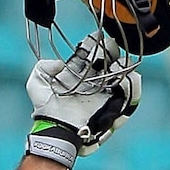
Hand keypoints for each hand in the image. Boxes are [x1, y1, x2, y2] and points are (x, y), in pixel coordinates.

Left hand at [25, 33, 140, 168]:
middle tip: (110, 46)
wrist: (57, 131)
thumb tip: (60, 64)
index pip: (91, 54)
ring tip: (119, 64)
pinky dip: (132, 87)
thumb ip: (42, 68)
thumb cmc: (46, 110)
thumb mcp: (37, 85)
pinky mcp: (114, 108)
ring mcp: (106, 95)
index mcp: (79, 75)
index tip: (94, 38)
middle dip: (112, 51)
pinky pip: (129, 96)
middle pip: (109, 61)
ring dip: (124, 67)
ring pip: (122, 76)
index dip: (94, 45)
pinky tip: (127, 79)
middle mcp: (94, 83)